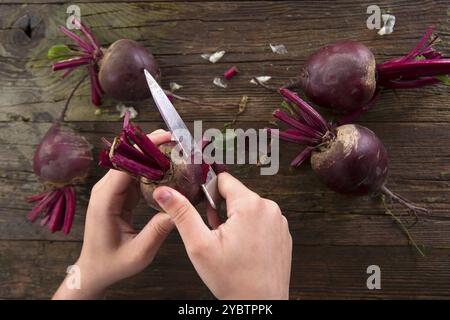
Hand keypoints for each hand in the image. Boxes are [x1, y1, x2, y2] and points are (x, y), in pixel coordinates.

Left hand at [53, 130, 173, 299]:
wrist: (95, 270)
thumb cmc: (112, 264)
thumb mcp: (139, 252)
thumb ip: (158, 231)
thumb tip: (178, 208)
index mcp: (105, 201)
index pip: (124, 165)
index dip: (145, 148)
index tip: (167, 138)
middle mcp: (105, 190)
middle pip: (128, 158)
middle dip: (152, 146)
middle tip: (177, 141)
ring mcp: (111, 191)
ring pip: (133, 164)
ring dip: (153, 155)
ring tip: (176, 150)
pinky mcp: (119, 194)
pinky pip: (135, 175)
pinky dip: (151, 169)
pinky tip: (168, 167)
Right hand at [153, 172, 291, 299]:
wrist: (259, 305)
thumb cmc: (233, 279)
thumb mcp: (199, 245)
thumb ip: (182, 213)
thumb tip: (165, 192)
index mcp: (250, 205)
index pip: (223, 179)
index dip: (208, 193)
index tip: (204, 210)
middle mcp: (269, 208)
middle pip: (236, 194)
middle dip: (221, 209)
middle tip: (215, 233)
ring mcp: (278, 221)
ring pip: (248, 208)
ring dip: (235, 219)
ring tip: (228, 243)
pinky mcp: (283, 233)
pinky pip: (261, 220)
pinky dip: (249, 229)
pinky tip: (242, 248)